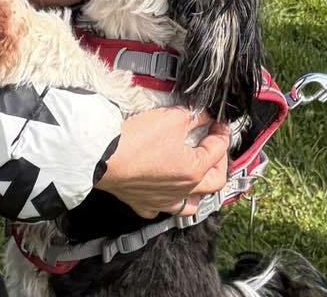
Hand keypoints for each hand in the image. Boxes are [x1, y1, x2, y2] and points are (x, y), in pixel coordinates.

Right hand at [94, 108, 229, 218]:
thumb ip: (192, 117)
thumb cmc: (137, 141)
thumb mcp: (171, 118)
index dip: (221, 133)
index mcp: (194, 170)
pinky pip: (162, 209)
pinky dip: (168, 200)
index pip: (218, 150)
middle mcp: (183, 191)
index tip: (219, 124)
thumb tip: (202, 116)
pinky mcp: (144, 204)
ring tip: (198, 175)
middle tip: (215, 147)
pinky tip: (166, 190)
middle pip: (215, 182)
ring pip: (191, 205)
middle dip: (220, 162)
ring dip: (200, 190)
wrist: (105, 157)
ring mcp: (164, 201)